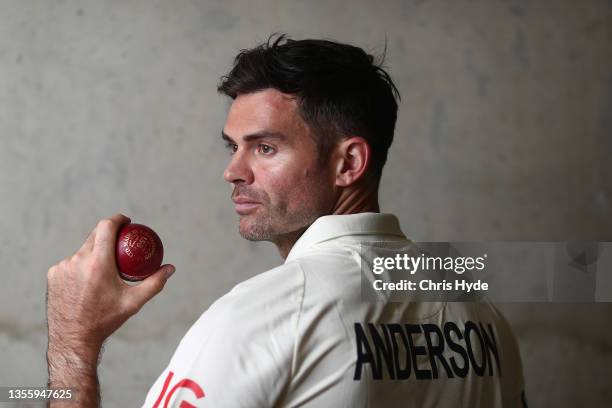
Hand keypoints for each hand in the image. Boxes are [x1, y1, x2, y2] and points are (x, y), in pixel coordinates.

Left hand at [46, 214, 174, 363]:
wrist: (74, 338)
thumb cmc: (106, 320)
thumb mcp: (134, 302)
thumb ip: (154, 283)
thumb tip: (170, 268)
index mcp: (98, 264)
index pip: (106, 227)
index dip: (117, 220)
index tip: (126, 222)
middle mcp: (78, 261)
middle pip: (94, 236)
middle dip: (108, 235)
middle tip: (120, 242)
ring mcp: (63, 267)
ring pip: (82, 251)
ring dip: (94, 253)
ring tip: (104, 267)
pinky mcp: (54, 274)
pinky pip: (71, 263)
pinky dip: (81, 266)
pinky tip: (88, 279)